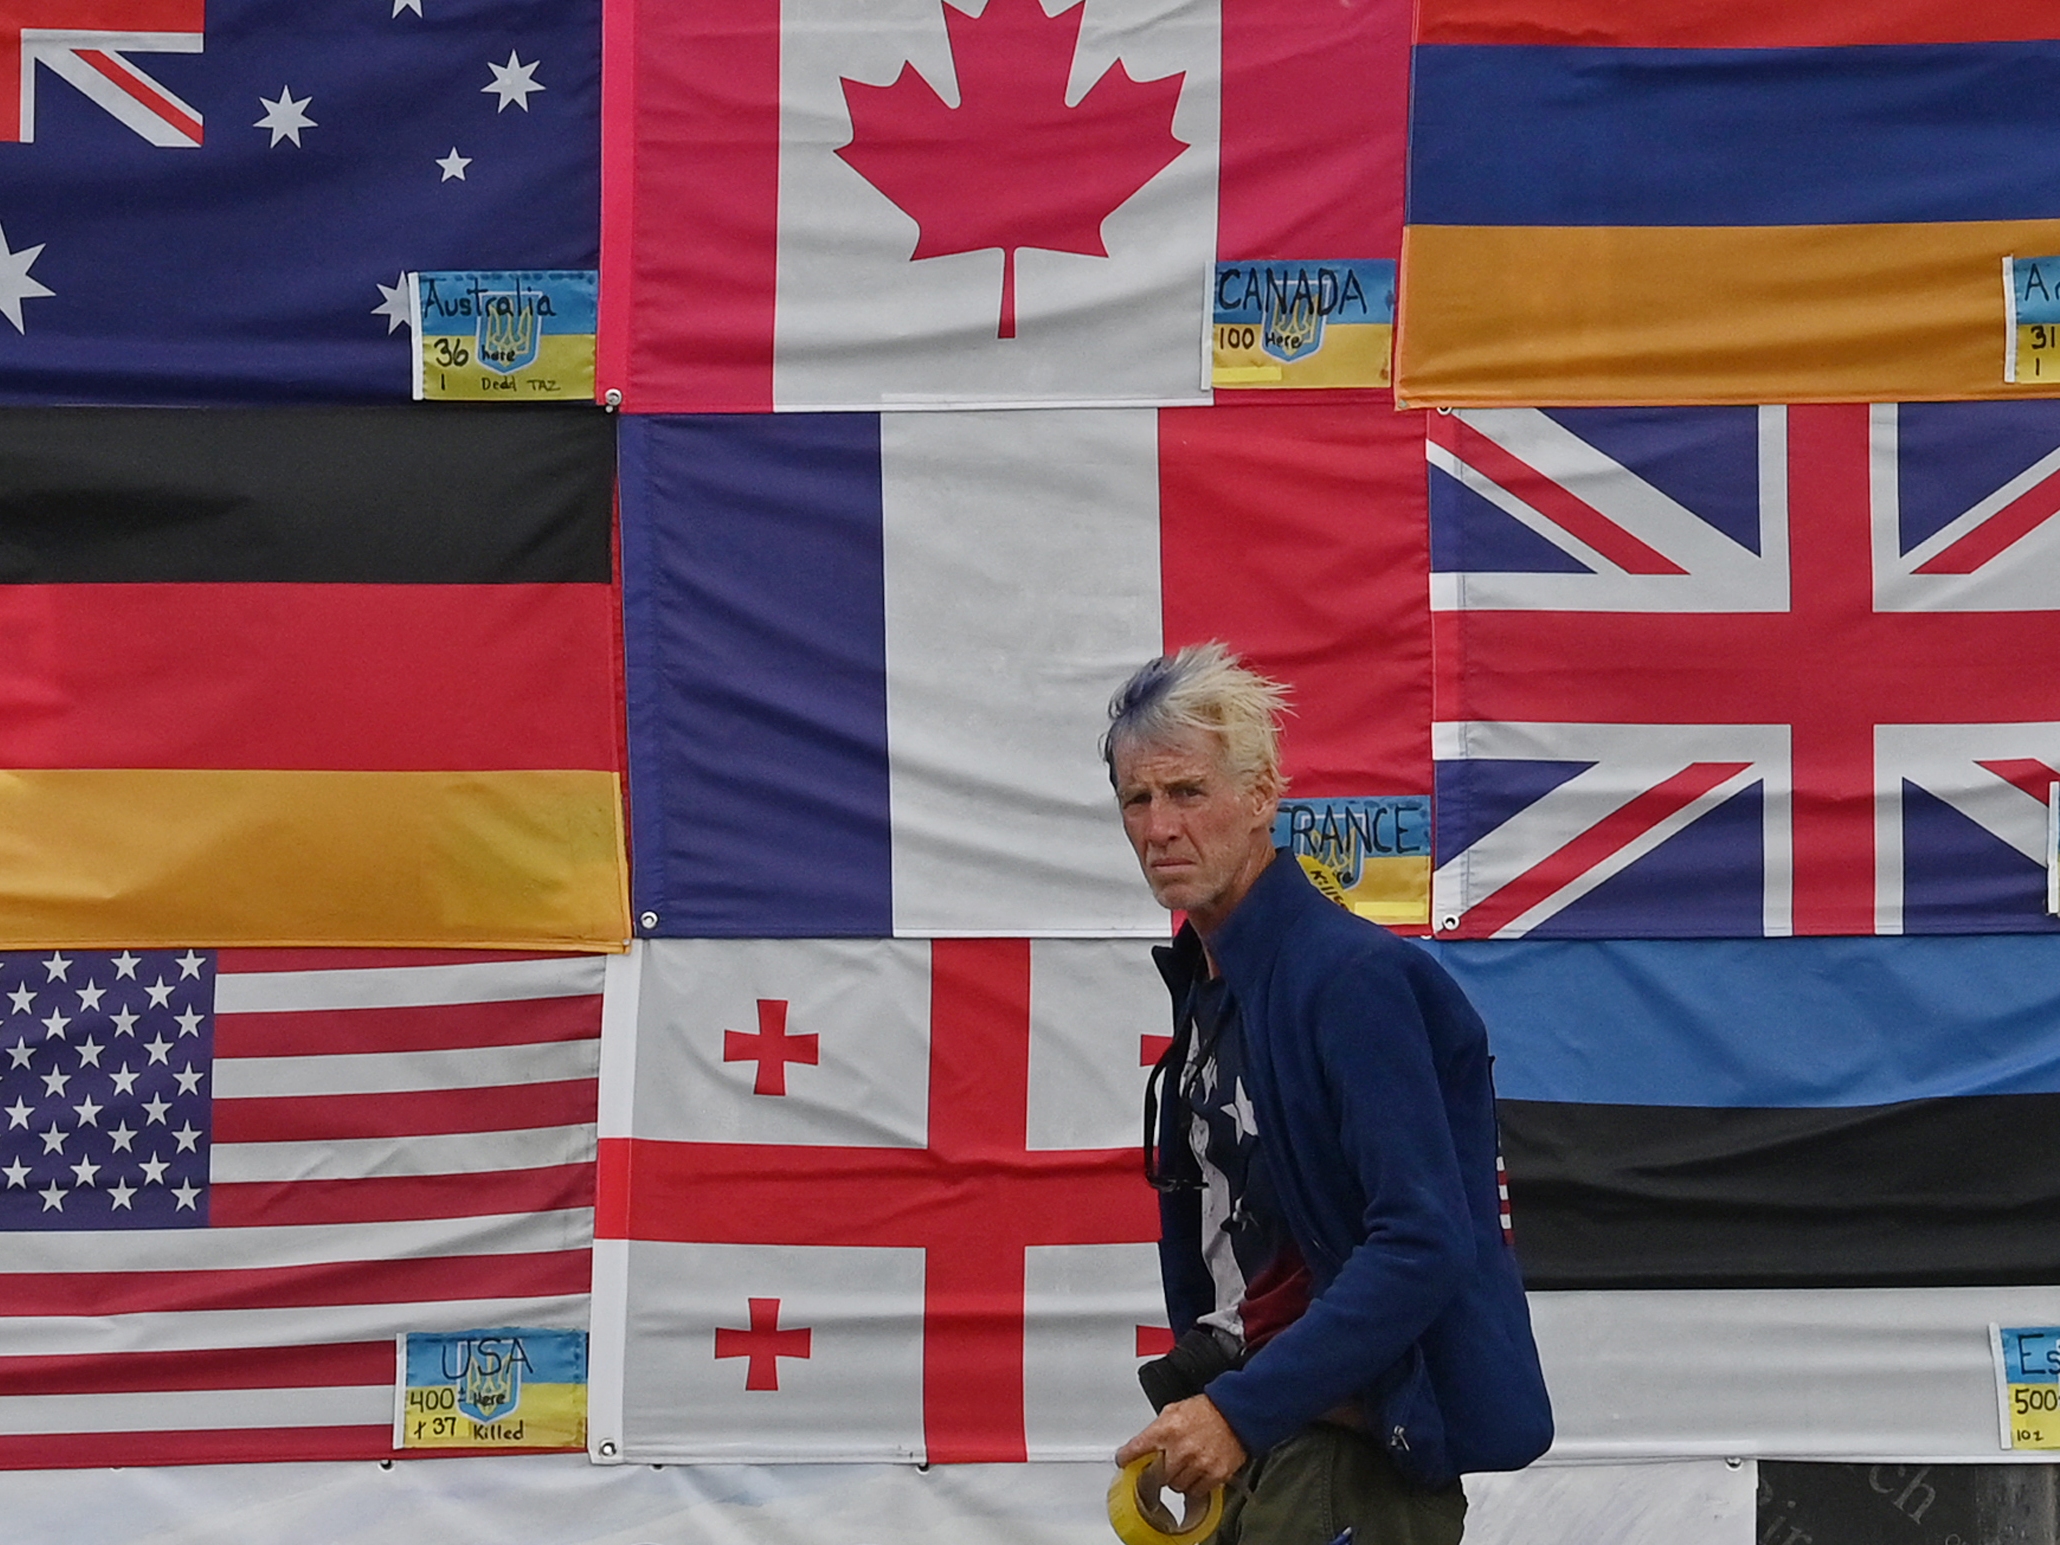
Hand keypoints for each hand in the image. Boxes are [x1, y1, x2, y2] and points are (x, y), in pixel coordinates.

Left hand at [1115, 1395, 1246, 1495]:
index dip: (1125, 1458)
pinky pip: (1197, 1491)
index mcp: (1165, 1430)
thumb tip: (1144, 1444)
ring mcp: (1197, 1464)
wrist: (1236, 1411)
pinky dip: (1195, 1486)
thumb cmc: (1207, 1409)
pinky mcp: (1214, 1474)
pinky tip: (1198, 1473)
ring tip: (1185, 1466)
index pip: (1135, 1450)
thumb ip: (1157, 1428)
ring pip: (1176, 1486)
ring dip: (1177, 1479)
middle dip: (1159, 1471)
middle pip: (1157, 1475)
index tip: (1123, 1461)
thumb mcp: (1174, 1410)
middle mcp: (1180, 1449)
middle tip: (1165, 1465)